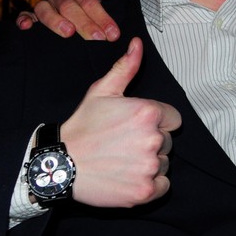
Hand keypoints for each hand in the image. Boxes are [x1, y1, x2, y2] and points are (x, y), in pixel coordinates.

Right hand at [17, 0, 121, 40]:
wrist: (90, 3)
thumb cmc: (101, 0)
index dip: (101, 15)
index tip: (112, 33)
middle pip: (69, 6)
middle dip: (85, 23)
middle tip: (97, 38)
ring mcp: (47, 4)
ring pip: (45, 9)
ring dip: (56, 21)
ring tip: (69, 33)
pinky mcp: (34, 16)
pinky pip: (26, 15)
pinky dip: (24, 19)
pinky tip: (27, 27)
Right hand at [60, 37, 181, 206]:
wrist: (61, 165)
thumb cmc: (82, 127)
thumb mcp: (101, 92)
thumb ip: (125, 68)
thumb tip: (137, 44)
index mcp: (148, 112)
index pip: (173, 118)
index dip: (156, 122)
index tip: (135, 127)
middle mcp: (153, 139)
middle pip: (168, 141)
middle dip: (151, 142)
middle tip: (124, 144)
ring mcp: (150, 166)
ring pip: (164, 163)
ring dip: (150, 163)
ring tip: (123, 160)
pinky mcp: (146, 190)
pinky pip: (164, 185)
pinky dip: (151, 184)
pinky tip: (129, 176)